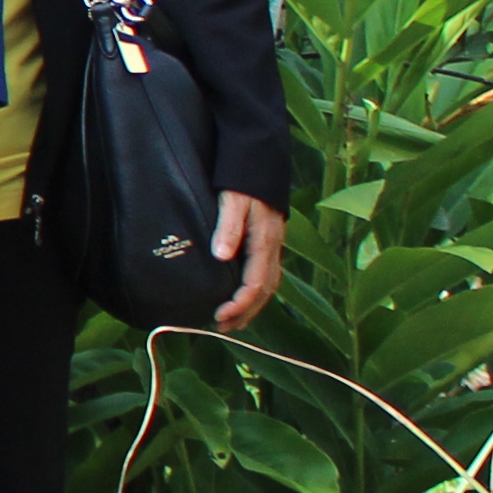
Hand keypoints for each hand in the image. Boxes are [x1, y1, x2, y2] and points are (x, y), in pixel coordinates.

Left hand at [210, 193, 289, 332]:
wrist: (259, 166)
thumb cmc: (243, 183)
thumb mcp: (233, 201)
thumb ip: (228, 227)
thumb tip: (220, 255)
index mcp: (265, 242)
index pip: (255, 284)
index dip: (239, 304)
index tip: (219, 315)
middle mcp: (273, 249)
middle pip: (265, 291)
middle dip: (245, 312)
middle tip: (222, 327)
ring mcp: (273, 247)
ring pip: (268, 286)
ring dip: (251, 306)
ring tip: (231, 322)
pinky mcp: (268, 244)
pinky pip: (266, 276)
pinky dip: (255, 293)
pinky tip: (241, 298)